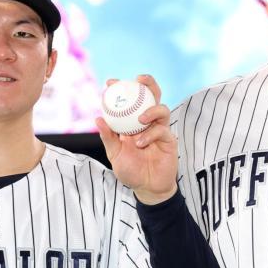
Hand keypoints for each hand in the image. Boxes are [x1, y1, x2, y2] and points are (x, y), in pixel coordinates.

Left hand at [96, 75, 177, 204]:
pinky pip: (162, 130)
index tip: (110, 82)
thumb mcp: (115, 154)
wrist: (147, 188)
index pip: (130, 100)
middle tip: (139, 80)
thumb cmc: (131, 171)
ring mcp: (160, 130)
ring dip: (151, 111)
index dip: (122, 88)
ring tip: (141, 119)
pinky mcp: (169, 140)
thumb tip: (98, 119)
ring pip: (162, 109)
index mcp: (132, 122)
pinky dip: (151, 134)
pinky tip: (141, 143)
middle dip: (148, 84)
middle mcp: (147, 123)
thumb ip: (108, 138)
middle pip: (152, 96)